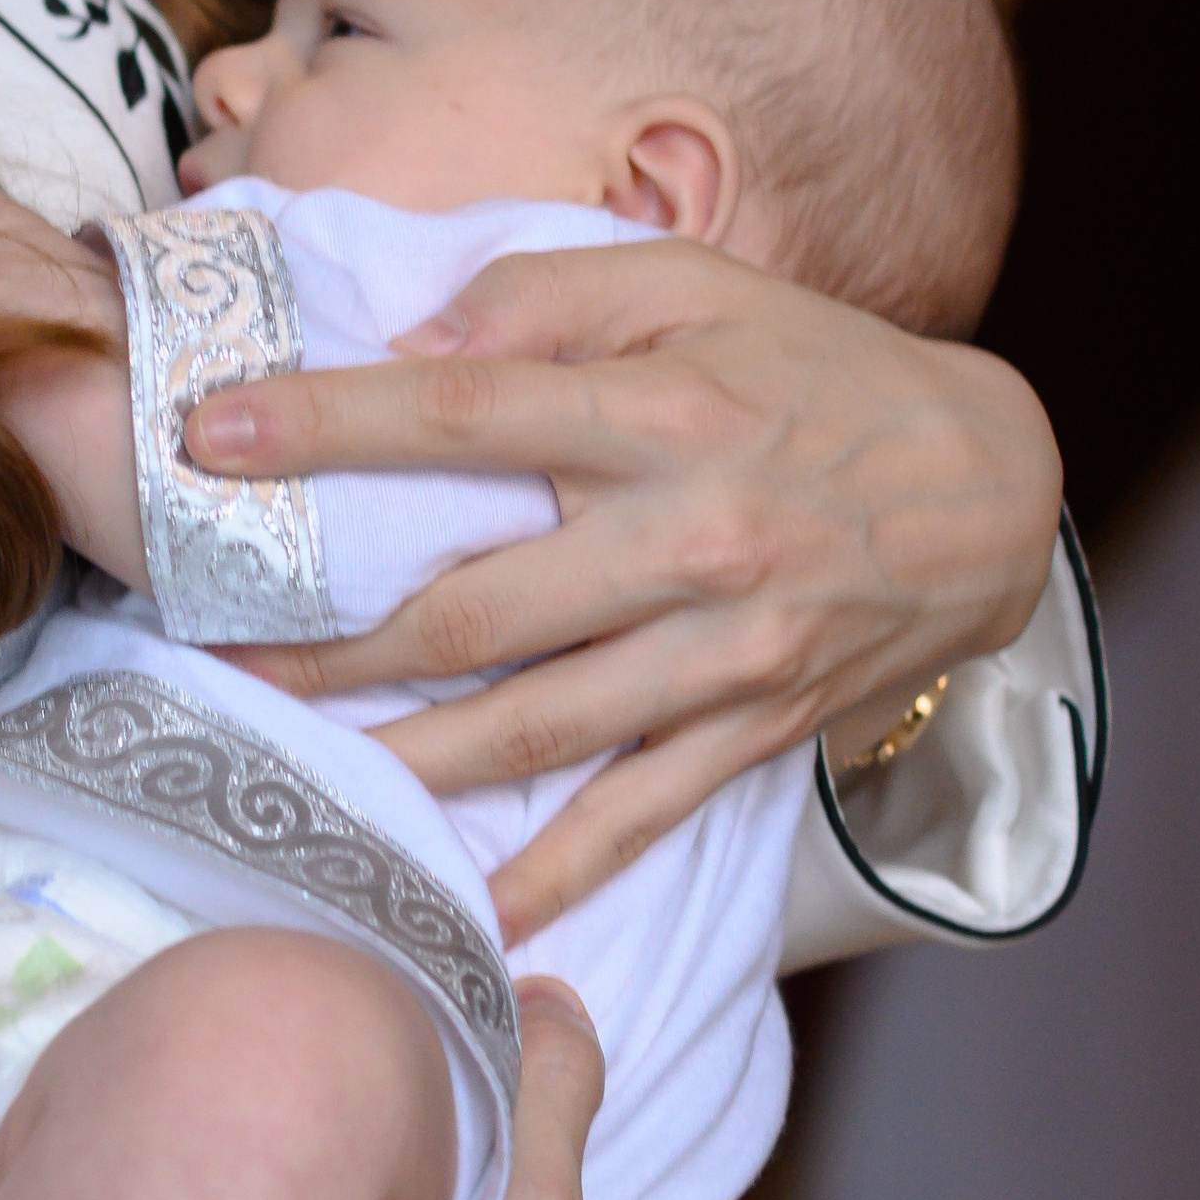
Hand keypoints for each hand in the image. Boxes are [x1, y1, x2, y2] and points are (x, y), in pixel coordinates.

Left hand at [190, 238, 1060, 939]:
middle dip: (326, 636)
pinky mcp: (752, 729)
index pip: (465, 417)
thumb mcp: (700, 283)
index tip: (210, 437)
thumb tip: (415, 343)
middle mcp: (688, 541)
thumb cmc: (820, 369)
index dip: (328, 427)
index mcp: (664, 413)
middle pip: (474, 605)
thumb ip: (549, 295)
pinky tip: (463, 915)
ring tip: (279, 768)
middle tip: (208, 643)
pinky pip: (635, 818)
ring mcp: (723, 653)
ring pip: (531, 727)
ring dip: (396, 757)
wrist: (992, 486)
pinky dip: (550, 875)